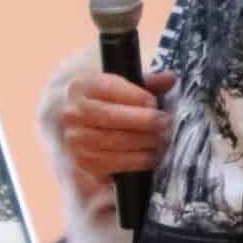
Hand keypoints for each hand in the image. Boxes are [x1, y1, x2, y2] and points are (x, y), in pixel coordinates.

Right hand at [60, 67, 174, 188]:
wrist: (89, 130)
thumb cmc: (113, 104)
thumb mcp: (126, 88)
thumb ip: (148, 83)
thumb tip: (170, 78)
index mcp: (82, 87)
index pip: (109, 89)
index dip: (134, 96)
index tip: (154, 103)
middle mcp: (73, 113)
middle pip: (111, 116)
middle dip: (143, 121)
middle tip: (165, 122)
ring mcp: (76, 139)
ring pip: (114, 141)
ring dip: (144, 141)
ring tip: (162, 138)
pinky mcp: (84, 162)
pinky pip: (114, 163)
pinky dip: (137, 161)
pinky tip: (151, 155)